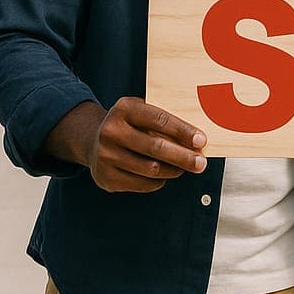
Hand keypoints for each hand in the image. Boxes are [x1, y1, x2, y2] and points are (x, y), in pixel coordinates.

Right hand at [46, 97, 207, 192]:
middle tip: (201, 163)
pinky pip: (141, 184)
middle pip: (155, 148)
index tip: (201, 140)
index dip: (182, 131)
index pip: (159, 119)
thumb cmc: (128, 123)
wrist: (92, 139)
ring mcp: (106, 156)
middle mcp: (111, 131)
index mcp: (124, 108)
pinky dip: (158, 181)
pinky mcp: (106, 177)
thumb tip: (196, 138)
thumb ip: (163, 119)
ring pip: (150, 169)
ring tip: (185, 168)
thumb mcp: (140, 111)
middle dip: (183, 157)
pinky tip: (165, 174)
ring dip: (173, 170)